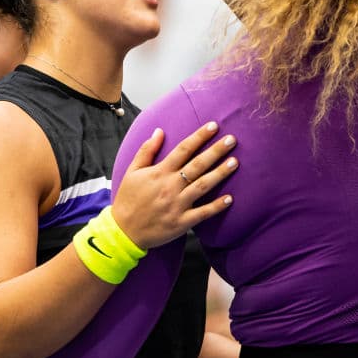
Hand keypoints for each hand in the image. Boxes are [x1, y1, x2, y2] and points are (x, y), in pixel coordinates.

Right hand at [112, 123, 237, 249]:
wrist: (123, 231)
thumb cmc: (128, 199)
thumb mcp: (132, 171)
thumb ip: (146, 150)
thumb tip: (159, 131)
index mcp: (160, 172)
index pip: (183, 149)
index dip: (199, 136)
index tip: (214, 126)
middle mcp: (170, 186)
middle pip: (197, 165)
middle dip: (216, 151)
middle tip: (232, 140)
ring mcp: (177, 205)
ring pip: (203, 186)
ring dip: (220, 174)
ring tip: (235, 162)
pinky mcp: (181, 222)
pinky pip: (202, 213)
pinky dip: (216, 206)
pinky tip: (230, 199)